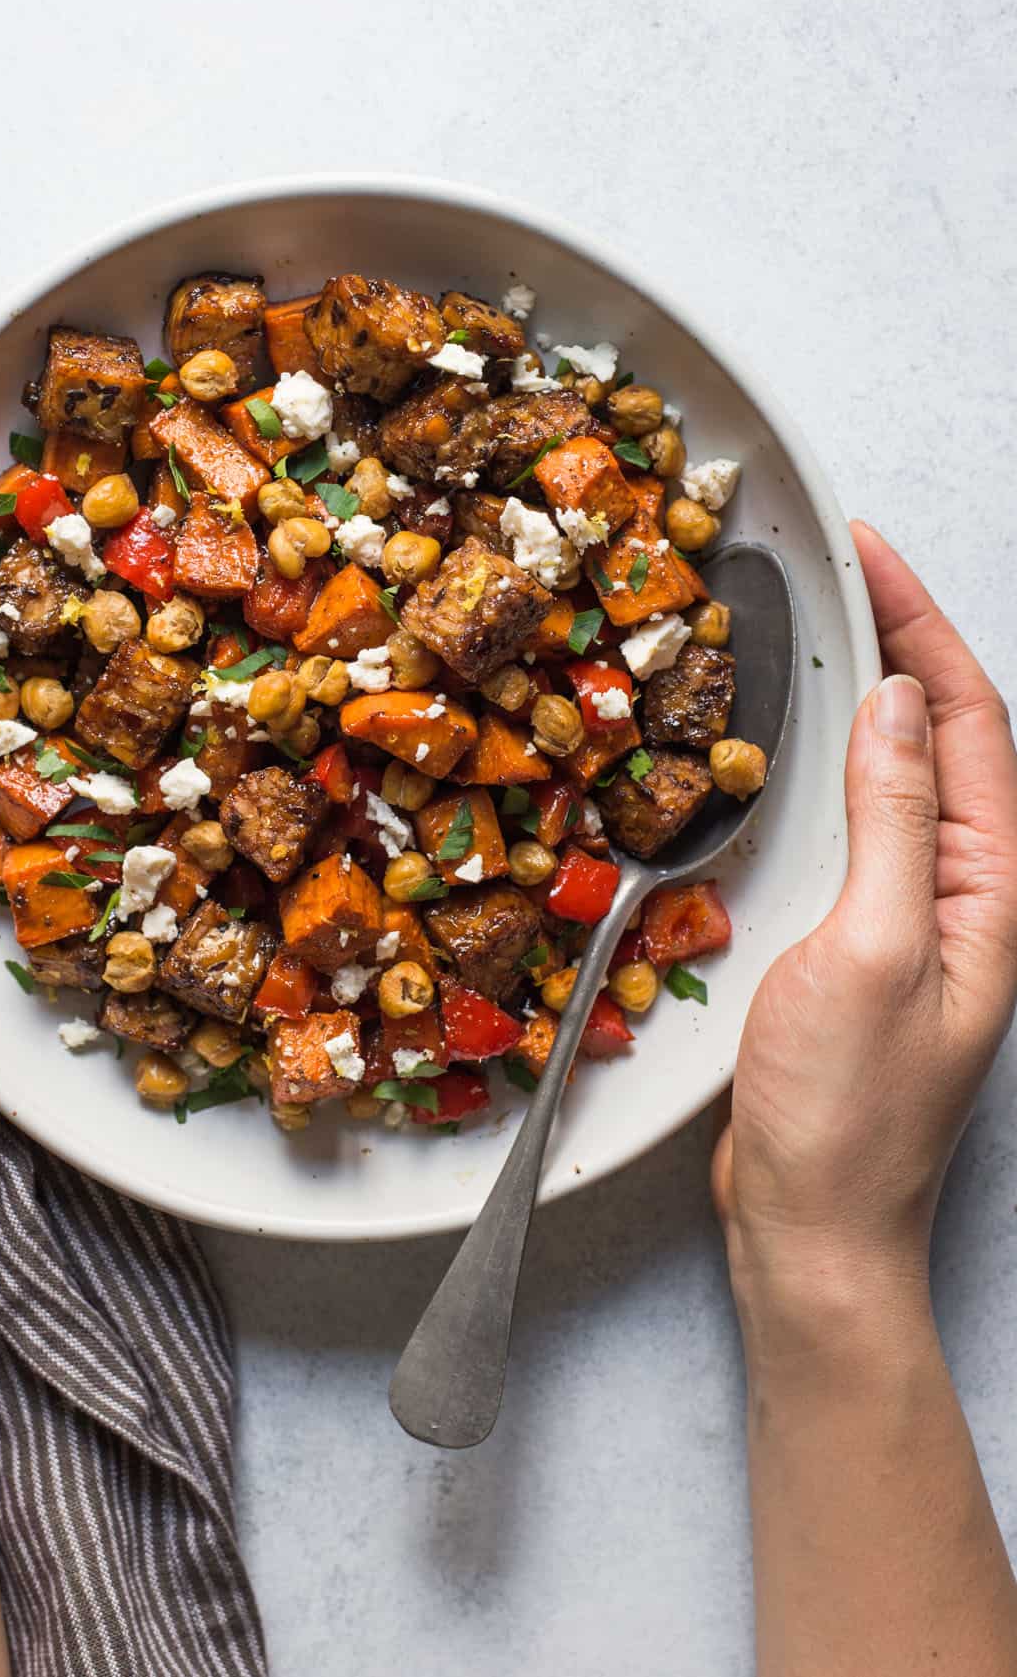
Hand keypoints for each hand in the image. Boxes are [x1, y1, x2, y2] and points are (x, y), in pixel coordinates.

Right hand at [714, 522, 1016, 1320]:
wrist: (813, 1230)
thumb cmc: (847, 1113)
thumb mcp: (872, 952)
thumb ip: (891, 825)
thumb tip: (892, 703)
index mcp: (993, 892)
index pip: (970, 724)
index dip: (922, 627)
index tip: (867, 553)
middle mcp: (966, 895)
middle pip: (942, 736)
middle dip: (899, 639)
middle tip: (837, 565)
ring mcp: (915, 918)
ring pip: (898, 776)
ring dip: (865, 695)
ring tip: (815, 627)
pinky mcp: (861, 940)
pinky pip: (855, 826)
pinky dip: (828, 764)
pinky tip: (790, 748)